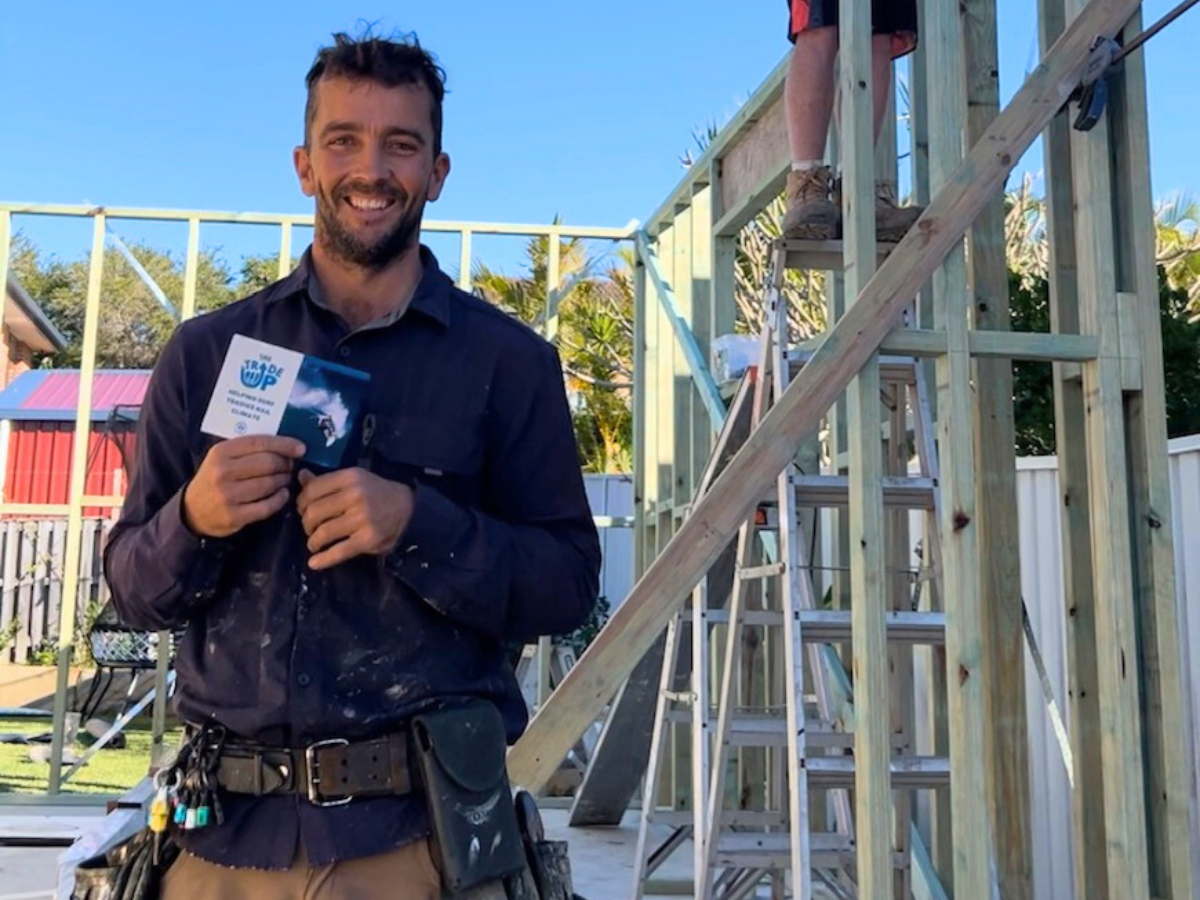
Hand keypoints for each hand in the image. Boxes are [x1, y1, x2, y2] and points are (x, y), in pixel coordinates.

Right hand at [182, 436, 305, 537]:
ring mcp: (228, 495)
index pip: (259, 443)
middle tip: (291, 466)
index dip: (284, 444)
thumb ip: (247, 449)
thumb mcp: (223, 458)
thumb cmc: (215, 478)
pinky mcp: (234, 516)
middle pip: (268, 463)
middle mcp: (223, 472)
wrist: (193, 510)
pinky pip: (267, 506)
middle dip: (286, 464)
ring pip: (270, 484)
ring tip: (285, 478)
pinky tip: (282, 494)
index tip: (300, 448)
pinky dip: (280, 499)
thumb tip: (286, 445)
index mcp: (221, 452)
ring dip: (284, 480)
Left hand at [296, 468, 414, 569]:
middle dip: (306, 523)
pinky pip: (339, 551)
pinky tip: (314, 563)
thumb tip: (301, 477)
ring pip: (323, 532)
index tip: (303, 510)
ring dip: (313, 541)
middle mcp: (355, 496)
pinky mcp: (368, 539)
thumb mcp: (354, 480)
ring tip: (314, 543)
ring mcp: (362, 518)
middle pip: (314, 512)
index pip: (312, 490)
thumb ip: (328, 481)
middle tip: (310, 528)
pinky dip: (324, 560)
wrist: (407, 506)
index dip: (301, 502)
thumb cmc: (376, 492)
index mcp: (350, 477)